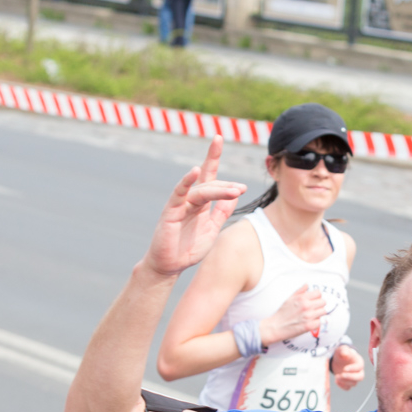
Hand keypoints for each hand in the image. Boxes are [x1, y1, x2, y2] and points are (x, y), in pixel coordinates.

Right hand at [141, 137, 246, 277]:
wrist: (170, 266)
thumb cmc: (188, 248)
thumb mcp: (212, 229)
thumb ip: (222, 212)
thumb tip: (235, 194)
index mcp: (201, 203)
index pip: (210, 177)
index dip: (215, 159)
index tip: (224, 146)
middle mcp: (191, 200)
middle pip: (208, 181)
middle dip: (225, 181)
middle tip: (241, 187)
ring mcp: (180, 204)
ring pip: (201, 190)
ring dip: (219, 189)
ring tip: (236, 191)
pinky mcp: (170, 211)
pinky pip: (178, 194)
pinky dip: (186, 182)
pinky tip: (195, 172)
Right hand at [262, 284, 326, 345]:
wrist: (276, 326)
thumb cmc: (282, 313)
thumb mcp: (290, 298)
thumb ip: (300, 291)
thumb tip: (307, 285)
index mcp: (302, 298)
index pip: (319, 293)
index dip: (317, 296)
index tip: (314, 300)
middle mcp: (306, 306)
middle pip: (323, 302)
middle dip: (319, 305)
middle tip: (313, 308)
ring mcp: (309, 316)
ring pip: (323, 311)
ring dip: (319, 313)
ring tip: (312, 315)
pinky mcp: (309, 326)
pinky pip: (320, 322)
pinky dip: (316, 322)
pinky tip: (310, 322)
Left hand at [330, 343, 364, 389]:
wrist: (339, 360)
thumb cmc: (342, 353)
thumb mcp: (342, 350)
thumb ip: (344, 350)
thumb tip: (345, 354)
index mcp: (359, 362)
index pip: (359, 367)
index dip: (353, 369)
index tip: (344, 369)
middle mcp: (359, 371)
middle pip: (360, 377)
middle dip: (350, 377)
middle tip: (341, 375)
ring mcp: (354, 378)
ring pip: (354, 383)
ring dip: (345, 381)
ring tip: (336, 376)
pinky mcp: (348, 382)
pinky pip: (348, 388)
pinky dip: (342, 386)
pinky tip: (336, 381)